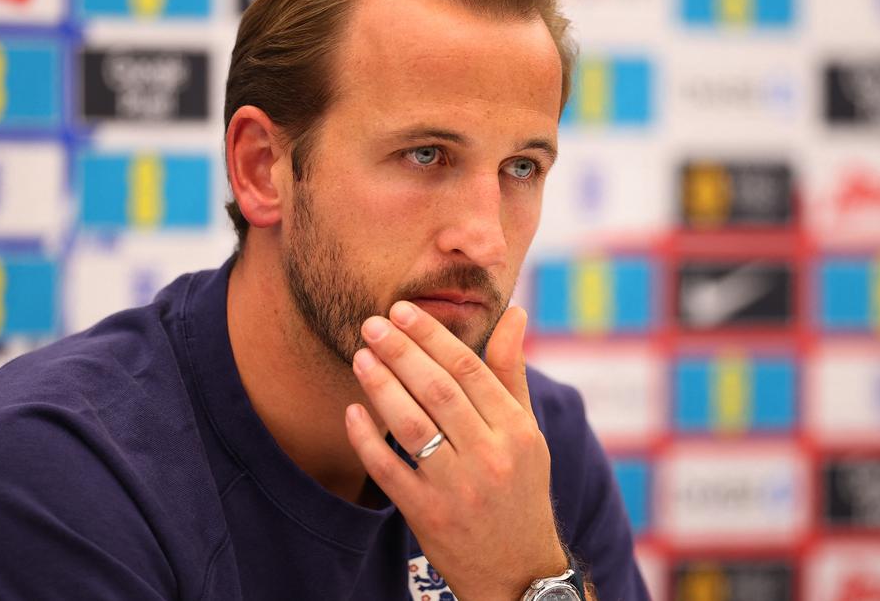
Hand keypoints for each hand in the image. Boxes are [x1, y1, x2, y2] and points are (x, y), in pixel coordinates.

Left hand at [344, 301, 567, 600]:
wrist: (517, 570)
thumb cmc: (519, 488)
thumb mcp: (527, 432)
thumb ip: (512, 373)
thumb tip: (513, 313)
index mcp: (517, 431)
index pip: (470, 370)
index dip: (433, 336)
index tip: (403, 310)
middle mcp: (490, 457)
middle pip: (439, 391)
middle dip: (402, 352)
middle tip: (372, 324)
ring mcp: (457, 489)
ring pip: (413, 426)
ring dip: (382, 387)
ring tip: (360, 357)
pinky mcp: (428, 516)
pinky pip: (389, 470)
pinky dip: (367, 439)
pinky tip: (352, 412)